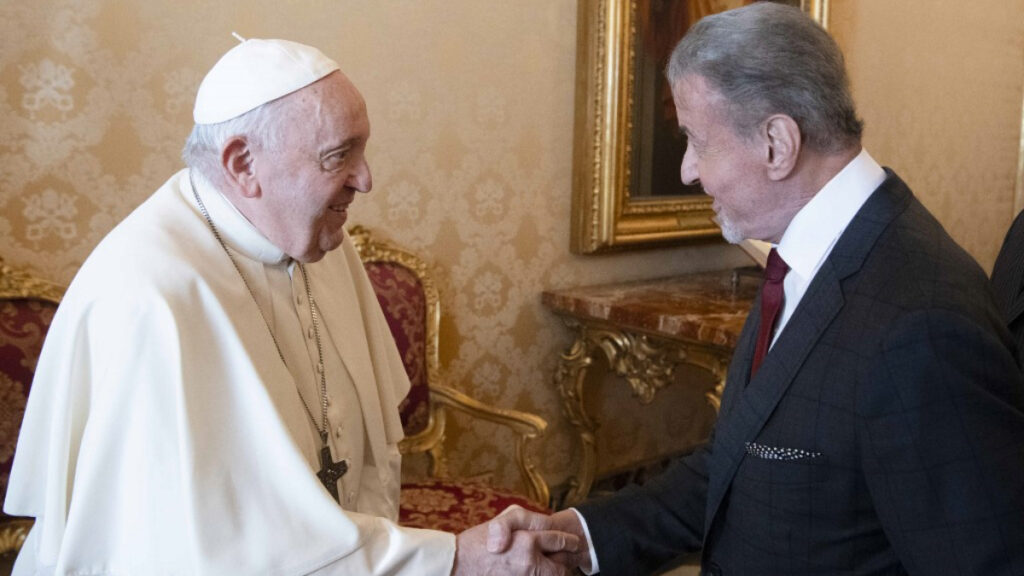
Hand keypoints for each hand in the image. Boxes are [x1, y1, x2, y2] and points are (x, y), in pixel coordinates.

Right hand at [453, 509, 579, 575]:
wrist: (456, 567)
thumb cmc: (477, 542)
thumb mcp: (503, 520)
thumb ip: (528, 520)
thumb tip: (548, 525)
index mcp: (527, 542)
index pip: (560, 541)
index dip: (569, 542)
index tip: (573, 542)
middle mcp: (529, 564)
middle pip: (562, 567)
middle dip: (564, 562)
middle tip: (564, 558)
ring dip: (553, 573)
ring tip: (551, 567)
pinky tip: (531, 572)